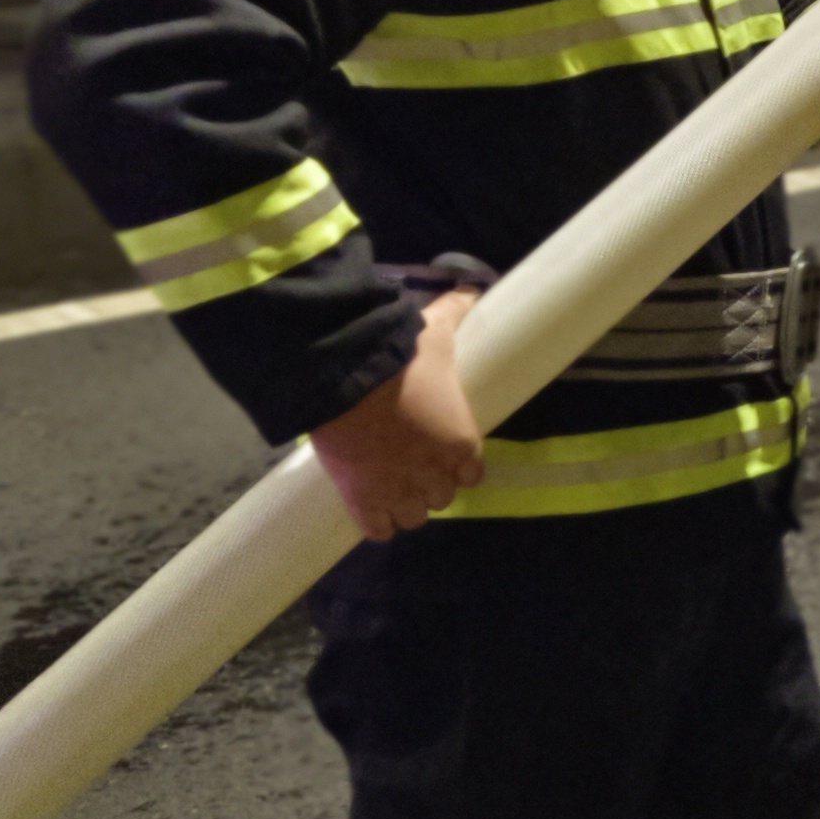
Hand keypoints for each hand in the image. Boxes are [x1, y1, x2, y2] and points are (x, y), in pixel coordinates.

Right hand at [310, 287, 484, 540]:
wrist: (347, 379)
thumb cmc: (401, 360)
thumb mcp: (436, 332)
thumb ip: (456, 312)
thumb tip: (472, 288)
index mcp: (462, 443)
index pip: (471, 473)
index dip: (455, 466)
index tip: (438, 455)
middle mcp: (437, 474)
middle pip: (442, 498)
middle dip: (427, 486)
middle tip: (407, 468)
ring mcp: (401, 492)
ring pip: (413, 518)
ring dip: (403, 507)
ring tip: (386, 489)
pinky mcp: (364, 502)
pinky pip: (379, 530)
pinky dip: (375, 522)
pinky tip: (366, 505)